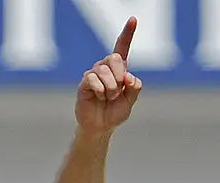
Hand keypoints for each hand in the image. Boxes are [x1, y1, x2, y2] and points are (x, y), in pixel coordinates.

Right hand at [76, 16, 142, 134]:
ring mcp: (93, 74)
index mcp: (119, 70)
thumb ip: (134, 88)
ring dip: (111, 89)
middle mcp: (105, 68)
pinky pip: (93, 80)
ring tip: (108, 98)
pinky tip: (98, 97)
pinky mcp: (84, 82)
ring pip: (105, 72)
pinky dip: (100, 91)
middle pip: (115, 58)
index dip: (127, 33)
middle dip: (120, 76)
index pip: (122, 48)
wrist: (101, 126)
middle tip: (118, 91)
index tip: (133, 19)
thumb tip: (129, 76)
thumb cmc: (115, 112)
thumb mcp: (130, 101)